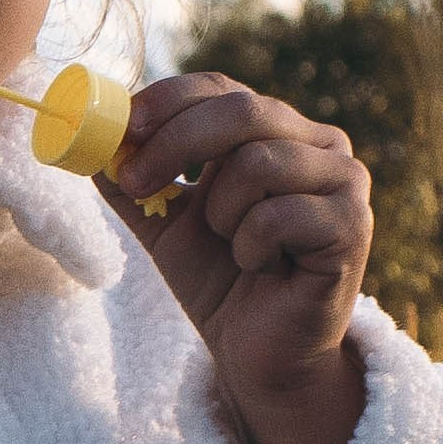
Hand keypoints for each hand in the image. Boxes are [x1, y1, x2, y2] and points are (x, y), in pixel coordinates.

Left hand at [103, 73, 373, 443]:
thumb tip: (89, 141)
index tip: (125, 127)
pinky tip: (263, 268)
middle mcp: (321, 143)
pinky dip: (251, 246)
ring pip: (258, 164)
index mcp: (278, 130)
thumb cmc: (221, 282)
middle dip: (175, 145)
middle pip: (242, 112)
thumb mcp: (165, 224)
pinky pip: (278, 215)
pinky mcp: (353, 225)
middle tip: (135, 183)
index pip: (222, 89)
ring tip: (231, 245)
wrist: (258, 353)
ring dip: (221, 213)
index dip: (169, 100)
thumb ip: (134, 181)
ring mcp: (344, 181)